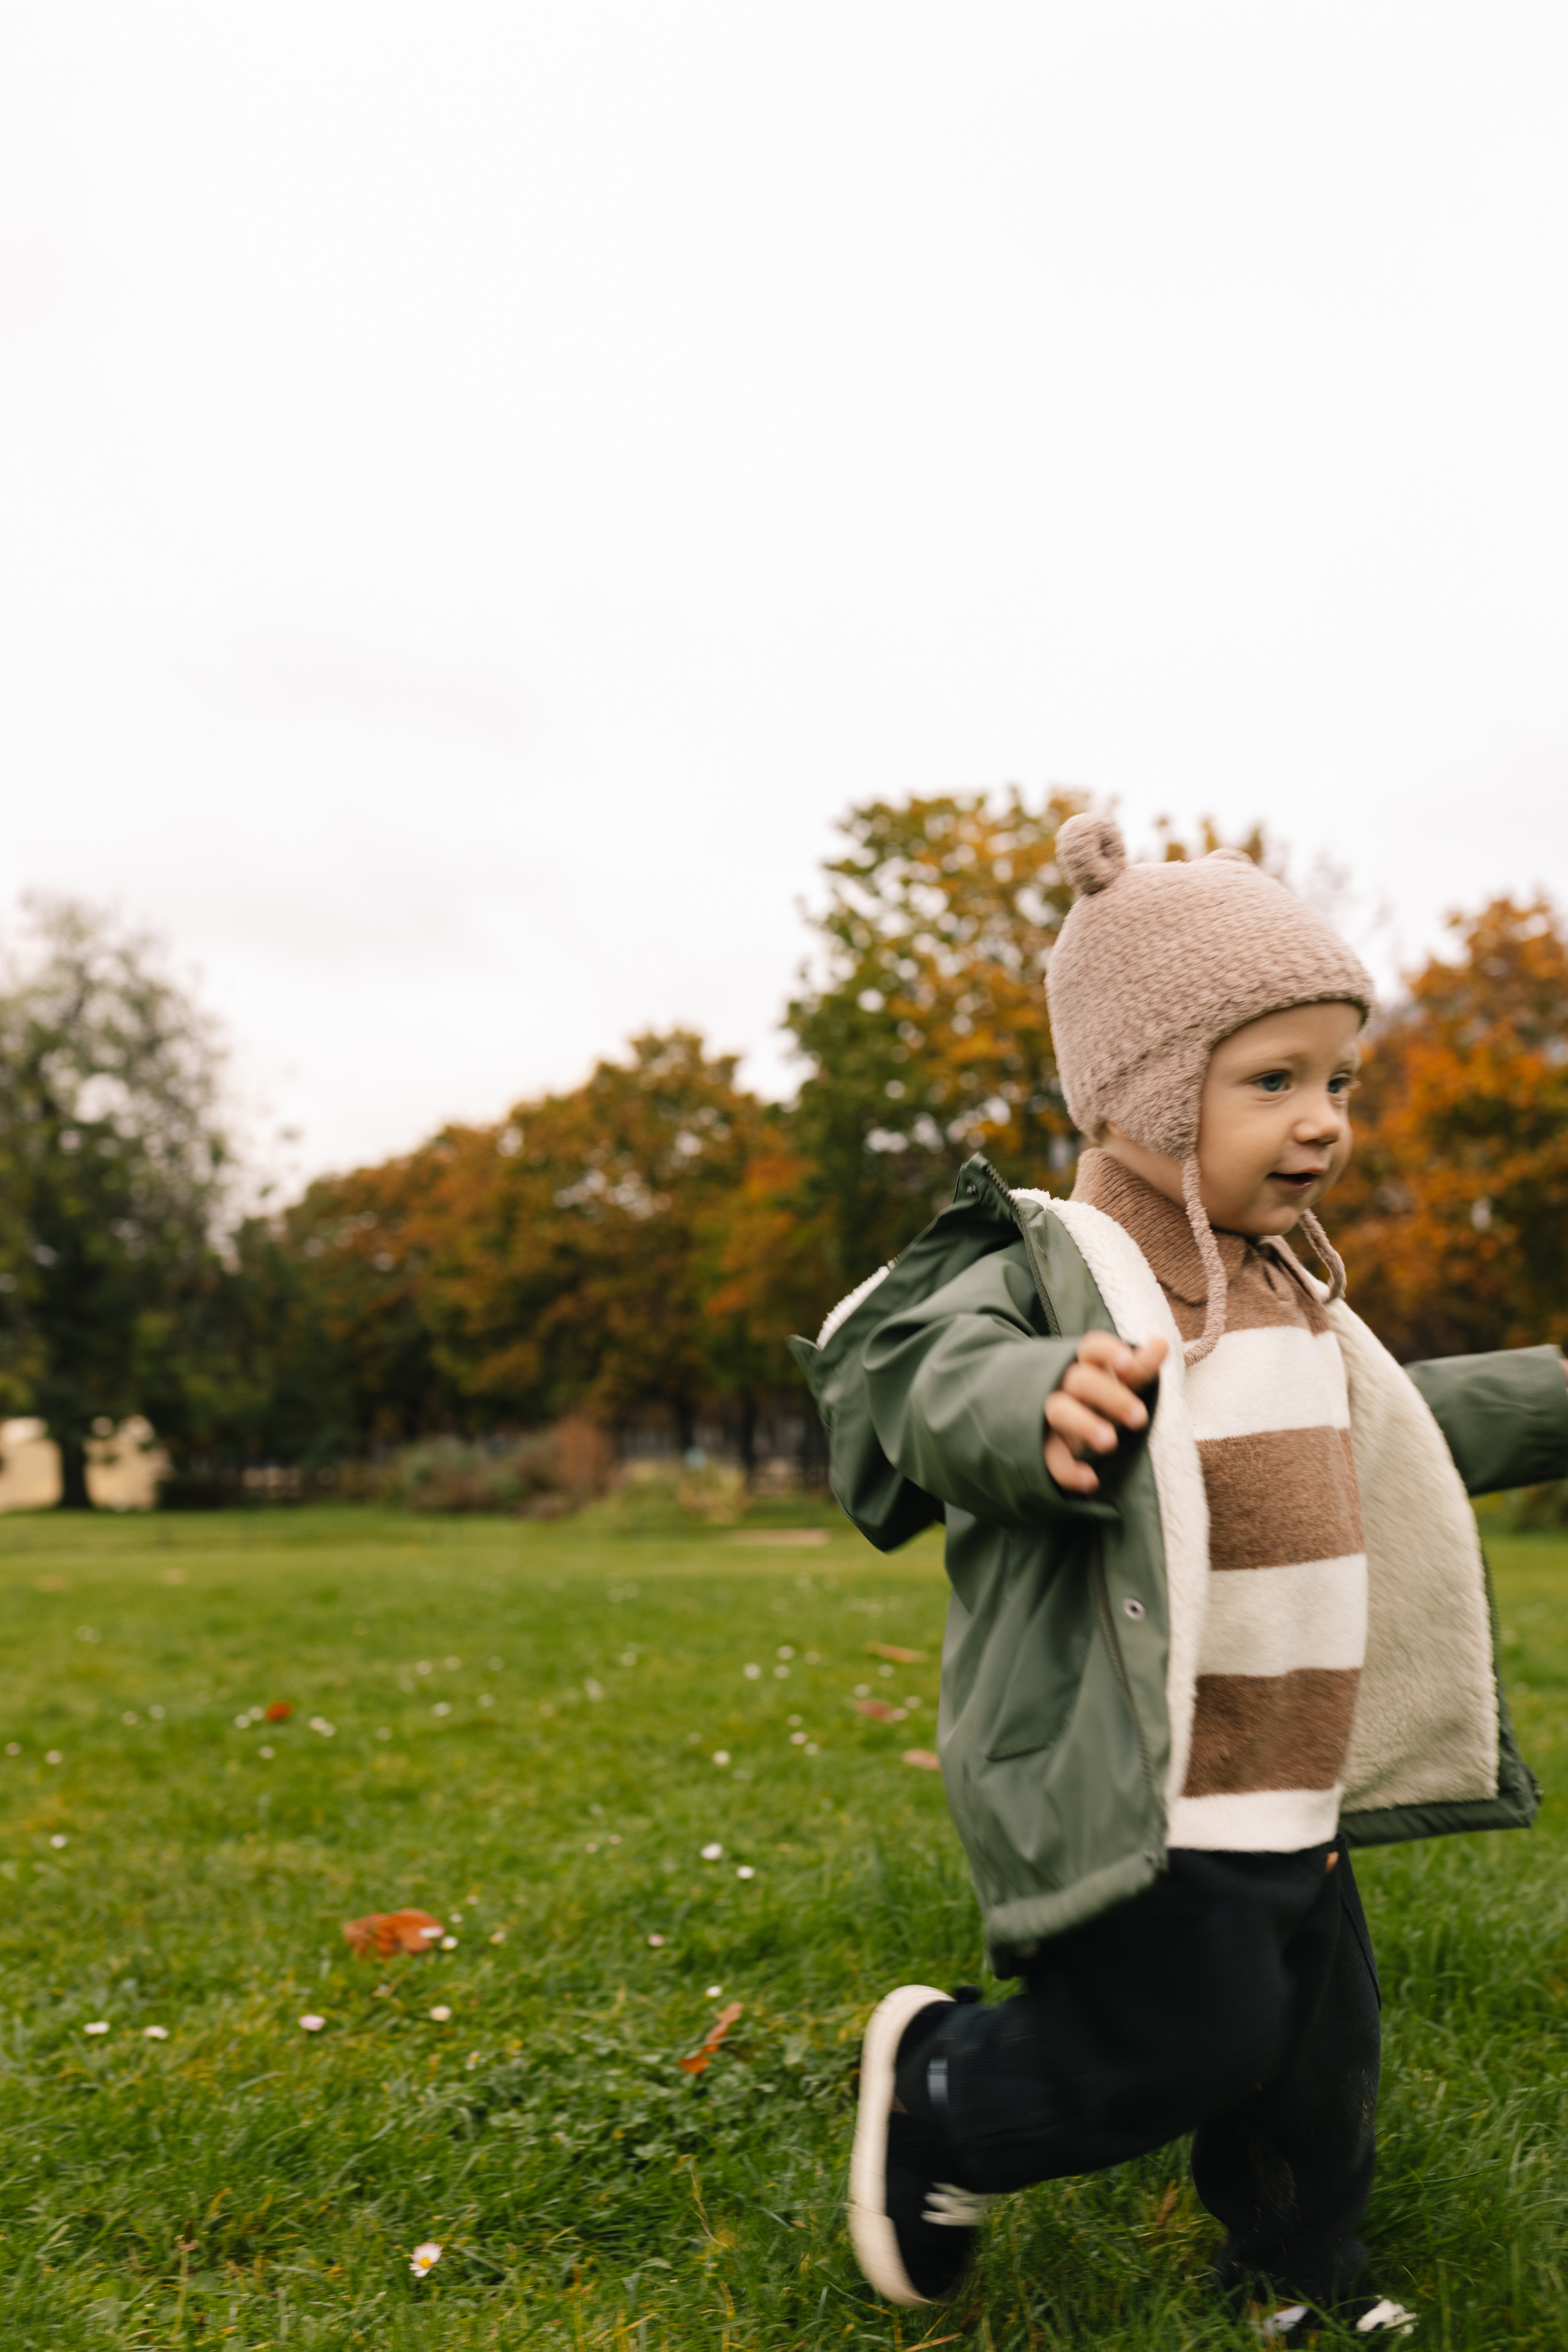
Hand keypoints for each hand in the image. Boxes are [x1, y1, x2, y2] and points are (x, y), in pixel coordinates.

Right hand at [1044, 1331, 1167, 1494]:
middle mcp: (1065, 1385)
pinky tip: (1090, 1481)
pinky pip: (1050, 1456)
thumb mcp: (1119, 1384)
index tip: (1127, 1361)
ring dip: (1084, 1424)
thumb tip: (1161, 1343)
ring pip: (1059, 1411)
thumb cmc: (1096, 1400)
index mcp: (1086, 1365)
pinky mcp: (1041, 1445)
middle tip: (1140, 1418)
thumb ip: (1140, 1368)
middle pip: (1081, 1381)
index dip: (1108, 1352)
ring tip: (1110, 1443)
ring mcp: (1049, 1415)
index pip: (1092, 1348)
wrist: (1041, 1423)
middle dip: (1110, 1396)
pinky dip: (1067, 1470)